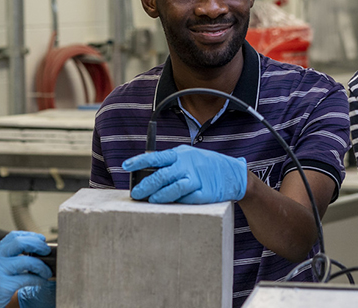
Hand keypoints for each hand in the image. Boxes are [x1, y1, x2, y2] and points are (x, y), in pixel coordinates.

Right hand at [0, 231, 52, 307]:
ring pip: (27, 261)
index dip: (30, 235)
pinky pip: (27, 278)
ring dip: (41, 266)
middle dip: (38, 245)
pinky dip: (38, 279)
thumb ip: (10, 256)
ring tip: (47, 271)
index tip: (41, 239)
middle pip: (20, 243)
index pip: (14, 235)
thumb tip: (35, 250)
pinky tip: (41, 281)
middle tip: (47, 251)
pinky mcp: (4, 285)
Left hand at [122, 145, 247, 203]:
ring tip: (151, 200)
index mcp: (180, 154)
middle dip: (145, 186)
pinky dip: (177, 202)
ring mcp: (197, 179)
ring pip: (174, 188)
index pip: (156, 157)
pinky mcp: (204, 194)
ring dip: (159, 196)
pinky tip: (171, 204)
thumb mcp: (187, 156)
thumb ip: (169, 162)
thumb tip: (146, 171)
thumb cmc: (204, 164)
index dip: (139, 161)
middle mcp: (187, 165)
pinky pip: (187, 199)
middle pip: (161, 176)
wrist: (231, 173)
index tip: (126, 166)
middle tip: (135, 194)